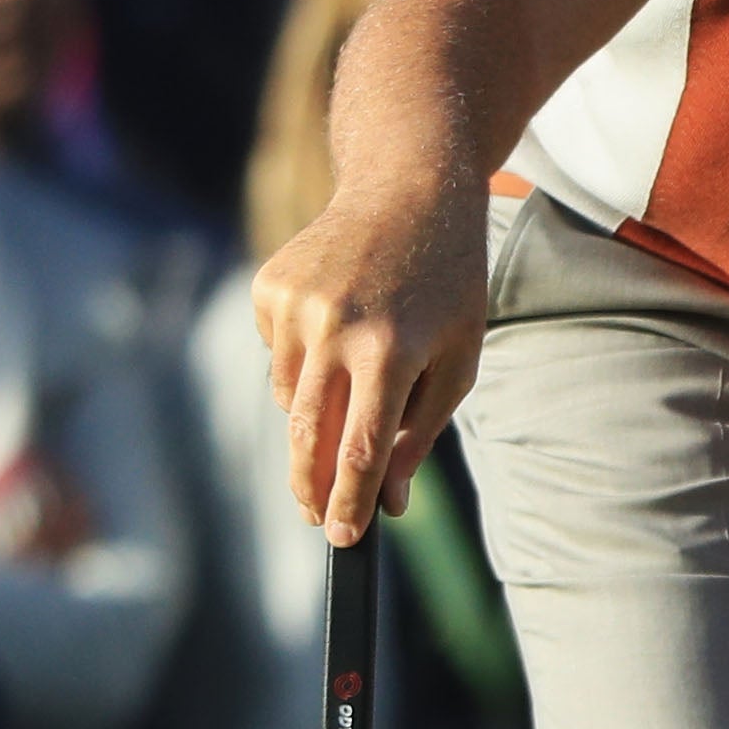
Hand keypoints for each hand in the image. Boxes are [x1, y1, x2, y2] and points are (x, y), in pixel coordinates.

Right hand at [256, 161, 491, 543]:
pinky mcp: (269, 286)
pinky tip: (337, 323)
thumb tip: (392, 500)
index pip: (360, 448)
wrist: (408, 189)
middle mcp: (336, 326)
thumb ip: (423, 431)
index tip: (341, 538)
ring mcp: (295, 304)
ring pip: (290, 398)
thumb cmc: (446, 283)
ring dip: (317, 412)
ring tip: (356, 378)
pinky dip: (304, 361)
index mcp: (392, 348)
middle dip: (310, 486)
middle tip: (317, 517)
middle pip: (310, 435)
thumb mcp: (459, 358)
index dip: (348, 501)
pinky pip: (279, 355)